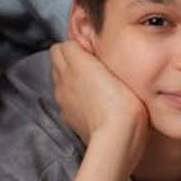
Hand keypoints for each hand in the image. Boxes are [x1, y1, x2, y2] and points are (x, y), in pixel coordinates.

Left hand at [50, 36, 149, 156]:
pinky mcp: (66, 115)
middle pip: (56, 57)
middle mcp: (64, 78)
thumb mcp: (118, 68)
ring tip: (90, 81)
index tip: (93, 50)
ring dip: (68, 75)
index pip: (64, 44)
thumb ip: (100, 53)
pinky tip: (89, 100)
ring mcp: (62, 98)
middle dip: (68, 56)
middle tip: (90, 63)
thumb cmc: (124, 100)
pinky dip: (71, 95)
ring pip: (57, 76)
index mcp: (76, 62)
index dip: (78, 45)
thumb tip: (90, 48)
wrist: (117, 136)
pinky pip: (62, 97)